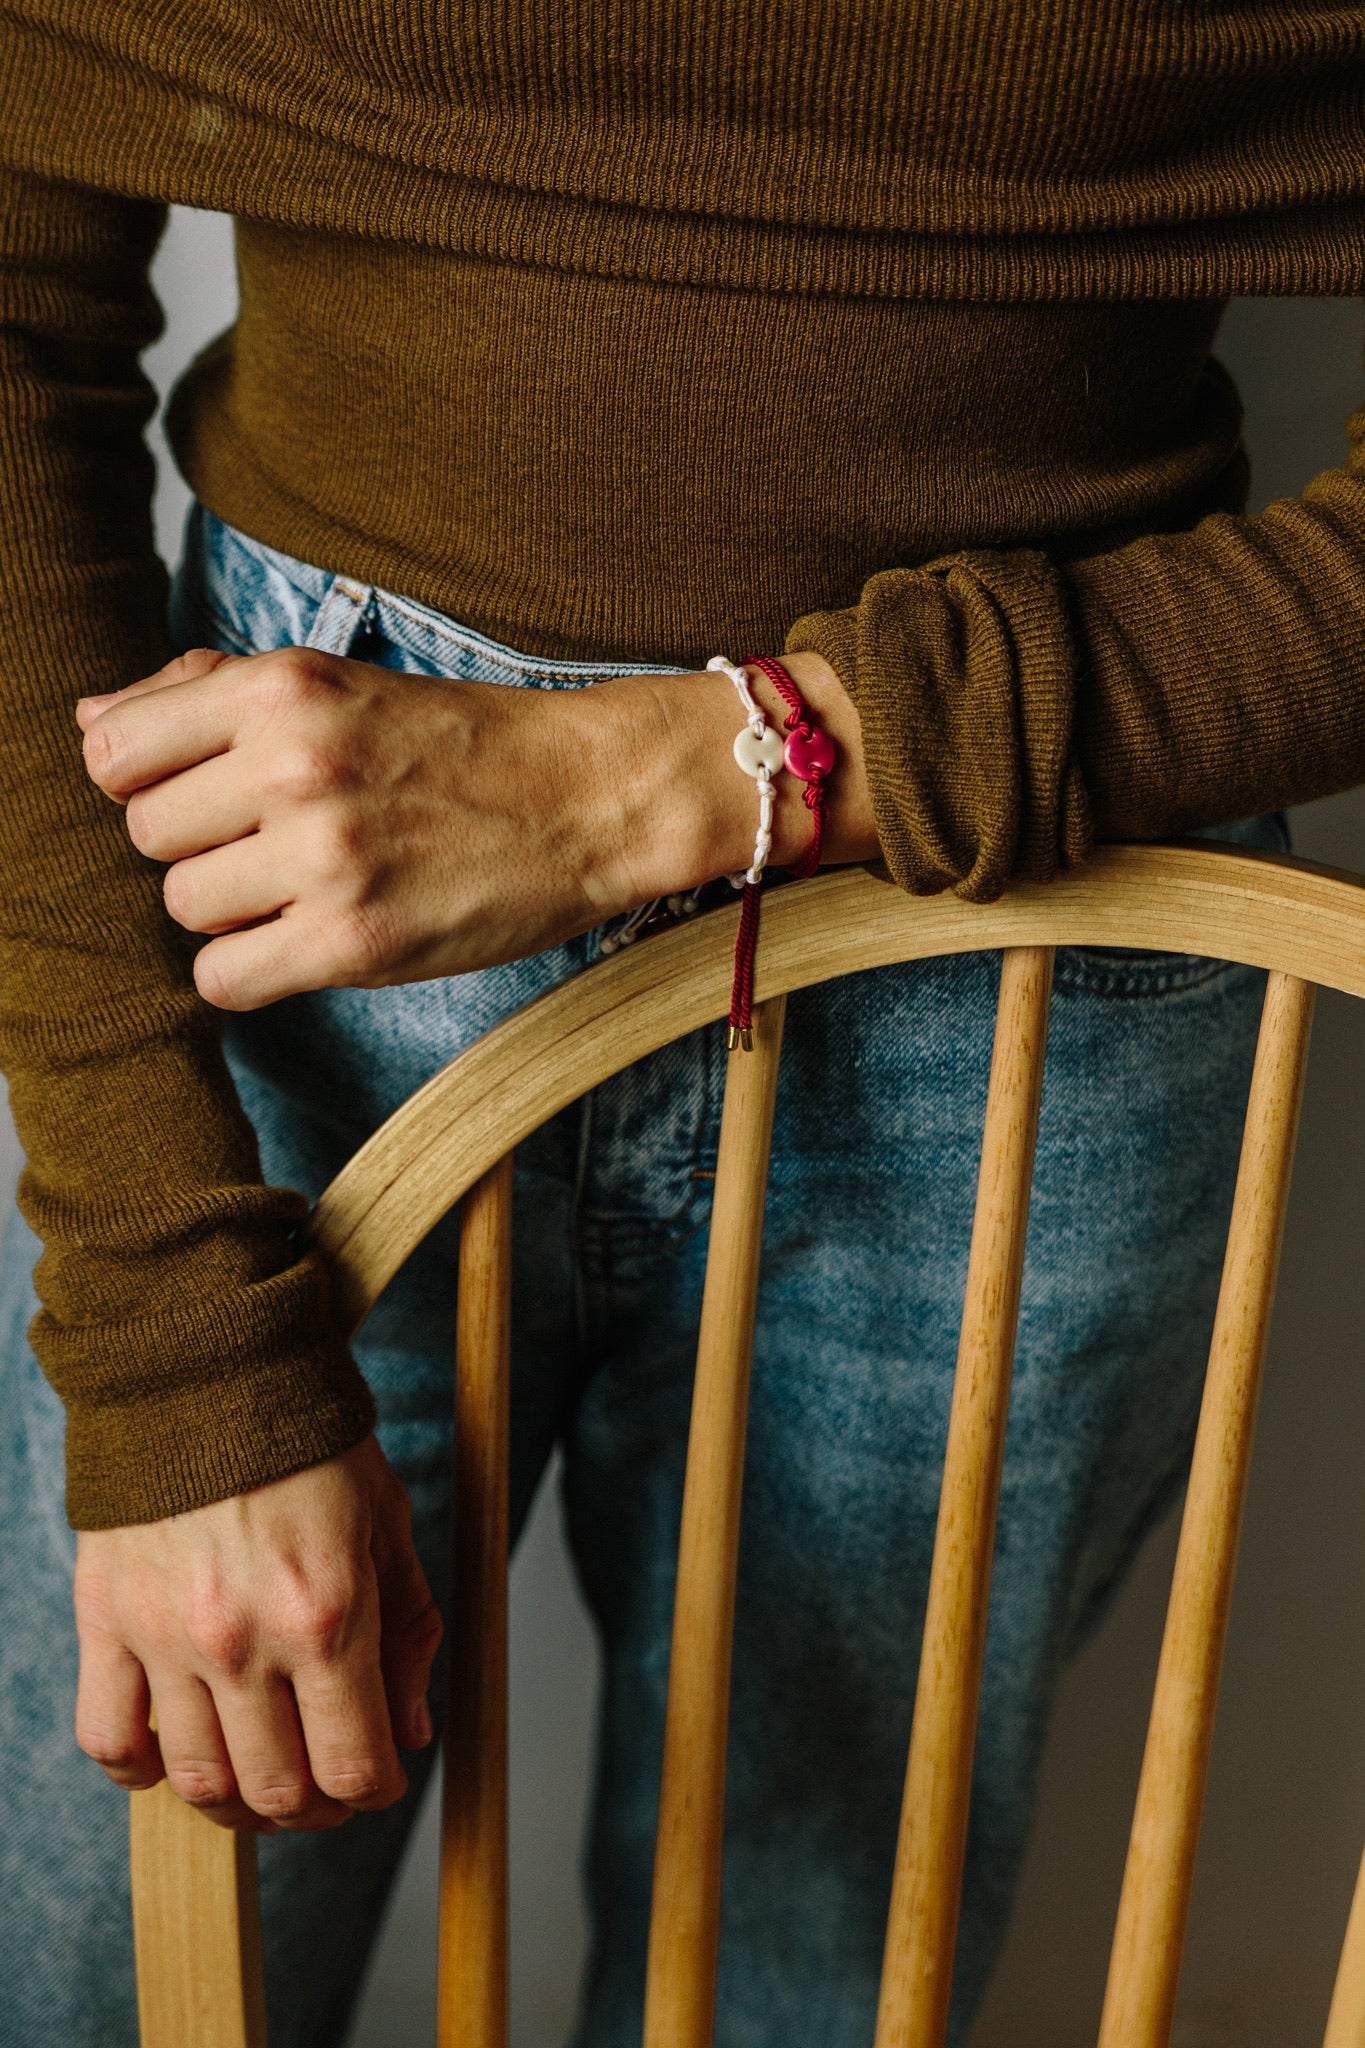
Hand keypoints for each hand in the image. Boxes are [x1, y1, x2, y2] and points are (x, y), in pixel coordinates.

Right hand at [73, 1436, 441, 1831]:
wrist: (207, 1374)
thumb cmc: (307, 1443)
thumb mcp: (387, 1523)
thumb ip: (406, 1631)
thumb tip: (410, 1731)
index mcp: (327, 1617)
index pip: (354, 1766)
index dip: (375, 1789)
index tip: (377, 1773)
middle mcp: (244, 1643)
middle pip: (278, 1792)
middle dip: (313, 1805)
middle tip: (321, 1779)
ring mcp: (167, 1639)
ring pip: (198, 1784)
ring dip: (236, 1799)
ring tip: (256, 1769)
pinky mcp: (106, 1624)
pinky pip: (108, 1741)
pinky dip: (140, 1769)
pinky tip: (174, 1748)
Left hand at [76, 642, 874, 1009]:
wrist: (590, 798)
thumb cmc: (463, 744)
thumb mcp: (335, 683)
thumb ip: (204, 694)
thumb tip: (88, 721)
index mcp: (281, 689)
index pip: (115, 751)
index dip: (149, 781)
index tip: (205, 795)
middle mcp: (292, 766)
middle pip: (147, 836)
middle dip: (201, 845)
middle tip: (278, 843)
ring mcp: (323, 858)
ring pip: (184, 907)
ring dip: (233, 909)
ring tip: (308, 888)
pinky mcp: (353, 941)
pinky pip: (223, 978)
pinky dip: (252, 970)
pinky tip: (308, 941)